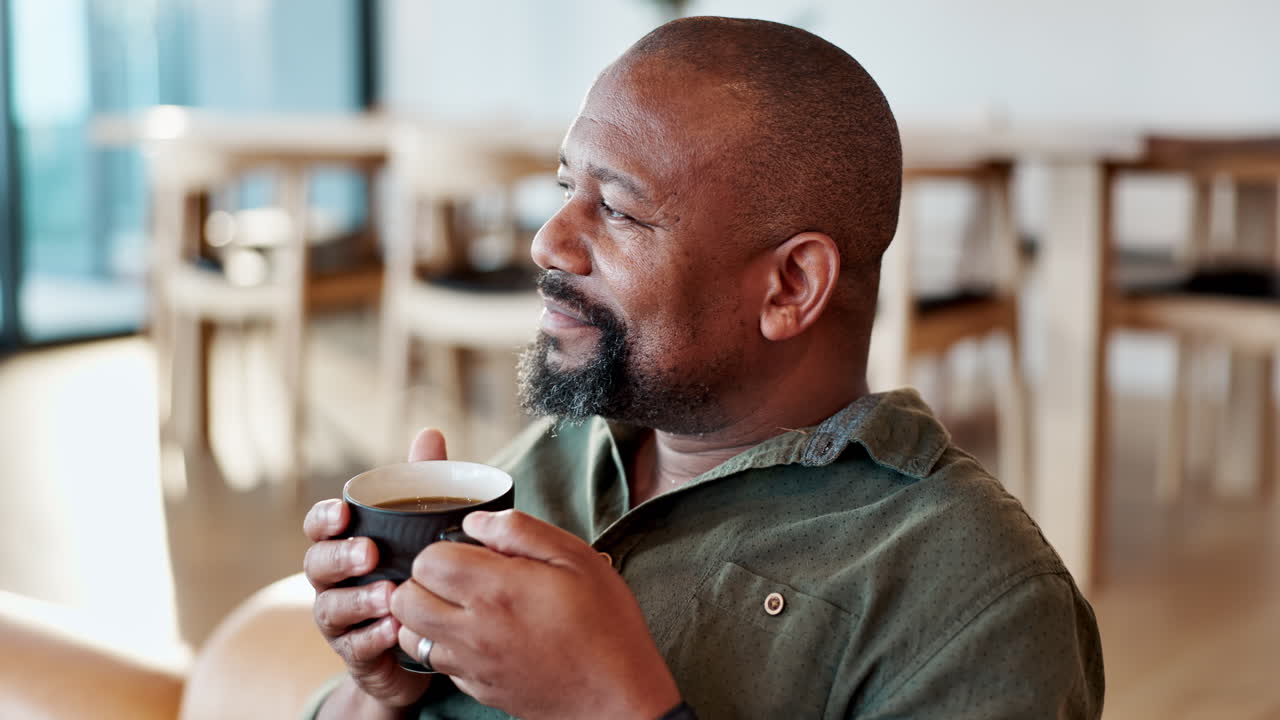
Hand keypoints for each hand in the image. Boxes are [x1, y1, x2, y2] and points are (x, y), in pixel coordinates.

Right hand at [302, 428, 449, 712]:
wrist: (414, 643)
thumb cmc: (409, 571)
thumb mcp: (417, 527)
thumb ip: (419, 484)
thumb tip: (430, 433)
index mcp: (342, 543)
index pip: (319, 525)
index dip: (324, 518)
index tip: (344, 512)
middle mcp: (331, 580)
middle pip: (317, 564)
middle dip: (340, 556)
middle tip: (369, 553)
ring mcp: (338, 620)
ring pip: (332, 608)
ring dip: (359, 600)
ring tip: (390, 594)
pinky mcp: (355, 654)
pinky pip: (355, 647)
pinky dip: (372, 637)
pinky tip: (394, 628)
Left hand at [391, 510, 682, 719]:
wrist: (618, 697)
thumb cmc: (606, 623)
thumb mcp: (576, 557)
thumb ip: (521, 530)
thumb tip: (476, 521)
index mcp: (497, 591)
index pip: (426, 561)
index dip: (444, 548)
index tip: (472, 552)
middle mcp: (473, 631)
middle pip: (404, 599)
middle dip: (423, 580)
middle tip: (459, 575)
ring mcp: (472, 665)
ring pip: (411, 635)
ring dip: (426, 615)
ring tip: (462, 606)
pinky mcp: (477, 689)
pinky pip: (438, 664)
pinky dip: (446, 646)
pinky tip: (481, 636)